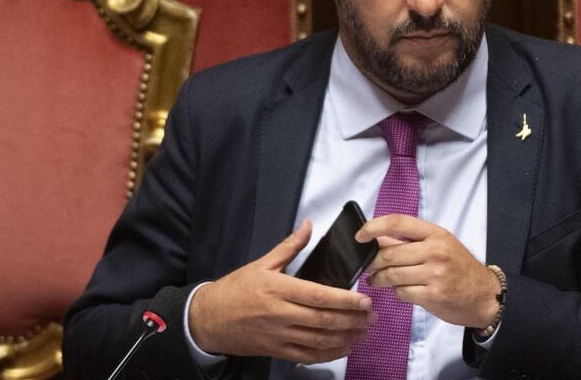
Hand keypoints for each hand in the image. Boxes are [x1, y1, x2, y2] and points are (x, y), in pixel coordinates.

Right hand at [189, 219, 373, 363]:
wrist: (208, 319)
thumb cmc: (235, 290)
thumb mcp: (261, 263)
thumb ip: (289, 246)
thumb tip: (308, 225)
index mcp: (277, 288)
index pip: (318, 295)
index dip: (344, 300)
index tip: (364, 300)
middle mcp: (279, 313)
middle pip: (323, 320)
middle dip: (352, 320)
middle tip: (372, 316)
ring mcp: (278, 335)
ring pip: (319, 340)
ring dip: (345, 338)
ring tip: (363, 332)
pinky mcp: (276, 350)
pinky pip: (307, 355)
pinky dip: (328, 354)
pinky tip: (342, 348)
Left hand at [356, 214, 499, 328]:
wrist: (485, 295)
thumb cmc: (459, 267)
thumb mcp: (440, 245)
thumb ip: (410, 241)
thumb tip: (376, 238)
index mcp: (435, 233)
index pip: (397, 222)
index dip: (373, 227)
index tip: (359, 236)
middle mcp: (435, 251)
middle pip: (389, 254)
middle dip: (372, 263)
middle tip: (367, 267)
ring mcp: (435, 274)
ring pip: (392, 275)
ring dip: (379, 279)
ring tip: (376, 280)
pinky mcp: (433, 295)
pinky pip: (402, 292)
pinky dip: (397, 292)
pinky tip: (401, 290)